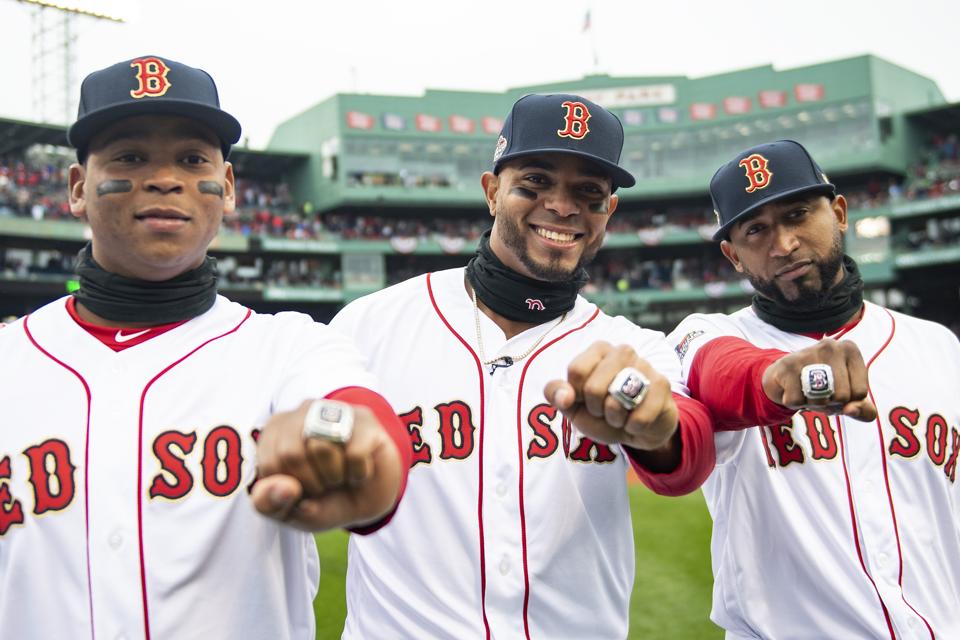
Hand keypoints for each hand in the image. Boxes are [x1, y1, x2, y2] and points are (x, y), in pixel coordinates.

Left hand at [251, 400, 403, 531]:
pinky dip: (358, 474)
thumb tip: (285, 488)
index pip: (269, 463)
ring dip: (333, 477)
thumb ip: (269, 502)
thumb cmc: (321, 499)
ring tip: (340, 475)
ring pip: (322, 448)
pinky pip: (355, 454)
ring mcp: (336, 412)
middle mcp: (303, 412)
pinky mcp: (365, 420)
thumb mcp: (286, 511)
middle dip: (310, 483)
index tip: (301, 488)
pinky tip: (359, 470)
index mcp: (275, 429)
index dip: (287, 489)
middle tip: (323, 484)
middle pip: (291, 452)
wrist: (367, 504)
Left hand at [544, 341, 677, 450]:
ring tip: (621, 415)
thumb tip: (564, 397)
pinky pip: (638, 417)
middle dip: (595, 410)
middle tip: (605, 410)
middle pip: (593, 388)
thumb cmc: (603, 411)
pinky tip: (637, 420)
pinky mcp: (662, 385)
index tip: (585, 399)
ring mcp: (645, 366)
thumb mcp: (573, 405)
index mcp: (599, 350)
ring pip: (616, 402)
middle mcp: (623, 351)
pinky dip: (633, 427)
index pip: (576, 371)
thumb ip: (557, 395)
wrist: (638, 428)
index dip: (576, 395)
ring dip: (614, 419)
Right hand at [761, 339, 875, 421]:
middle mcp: (831, 346)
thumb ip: (864, 411)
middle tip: (819, 393)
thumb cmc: (823, 386)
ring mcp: (807, 353)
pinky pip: (796, 400)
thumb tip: (850, 410)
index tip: (837, 390)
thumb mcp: (850, 397)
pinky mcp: (787, 365)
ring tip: (806, 390)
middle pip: (841, 396)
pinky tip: (792, 389)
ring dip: (812, 404)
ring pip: (820, 400)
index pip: (859, 392)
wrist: (783, 376)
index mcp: (850, 349)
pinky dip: (794, 402)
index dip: (847, 401)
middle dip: (830, 404)